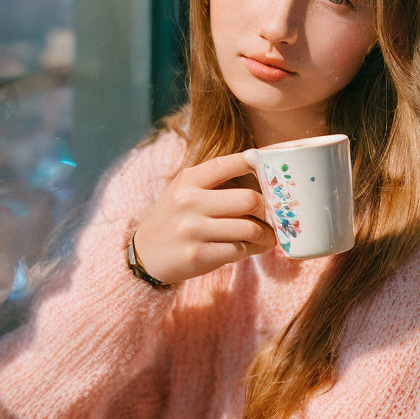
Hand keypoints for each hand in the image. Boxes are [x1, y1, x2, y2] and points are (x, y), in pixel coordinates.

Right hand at [132, 151, 275, 283]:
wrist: (146, 254)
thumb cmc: (174, 218)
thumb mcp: (184, 191)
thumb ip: (214, 181)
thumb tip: (261, 173)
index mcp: (187, 180)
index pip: (227, 164)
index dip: (254, 163)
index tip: (268, 168)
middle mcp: (188, 202)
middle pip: (249, 199)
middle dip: (268, 209)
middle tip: (273, 214)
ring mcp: (192, 230)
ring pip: (249, 228)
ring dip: (266, 234)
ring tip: (267, 235)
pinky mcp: (198, 255)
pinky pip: (239, 250)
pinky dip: (252, 249)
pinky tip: (252, 247)